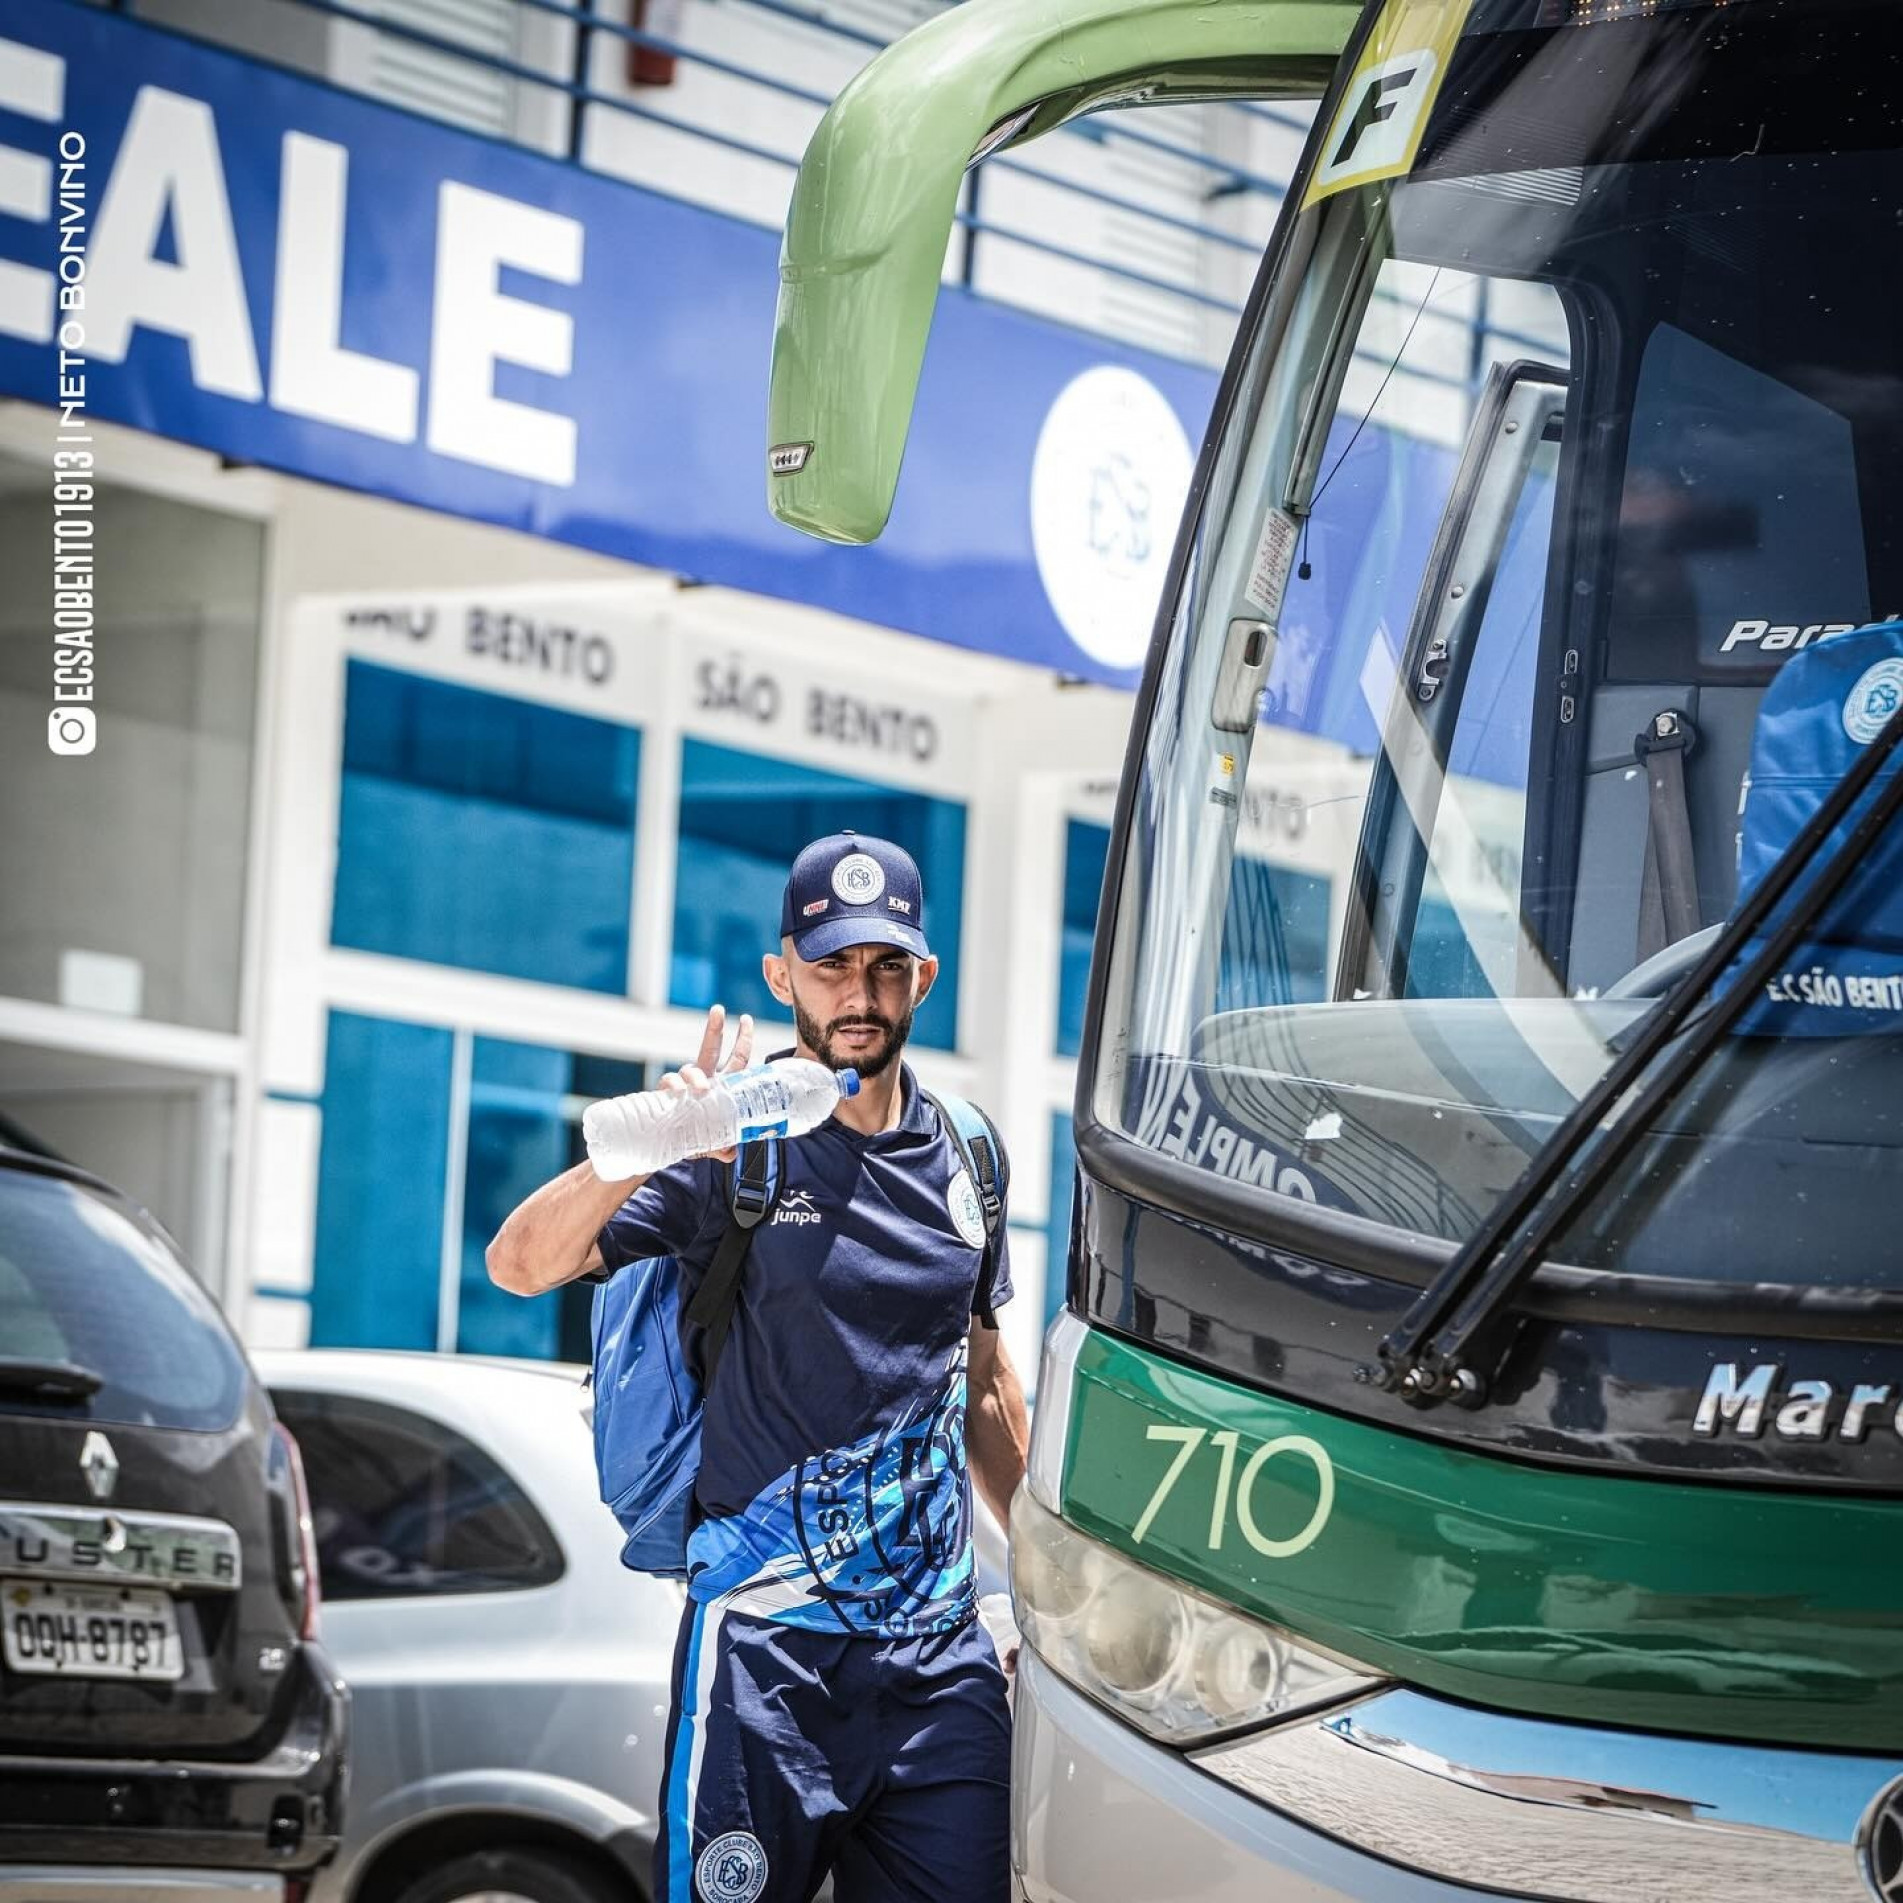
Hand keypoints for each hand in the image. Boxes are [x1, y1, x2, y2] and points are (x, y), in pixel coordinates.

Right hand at [655, 1004, 753, 1162]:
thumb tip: (730, 1152)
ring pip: (691, 1068)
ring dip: (696, 1076)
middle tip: (718, 1010)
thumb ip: (723, 1148)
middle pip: (711, 1049)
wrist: (665, 1148)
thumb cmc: (694, 1140)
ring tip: (702, 1088)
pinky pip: (669, 1083)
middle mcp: (703, 1080)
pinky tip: (677, 1093)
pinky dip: (673, 1086)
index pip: (736, 1060)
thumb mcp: (713, 1145)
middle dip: (715, 1029)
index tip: (746, 1019)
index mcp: (722, 1086)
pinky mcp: (667, 1094)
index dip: (743, 1040)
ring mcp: (684, 1085)